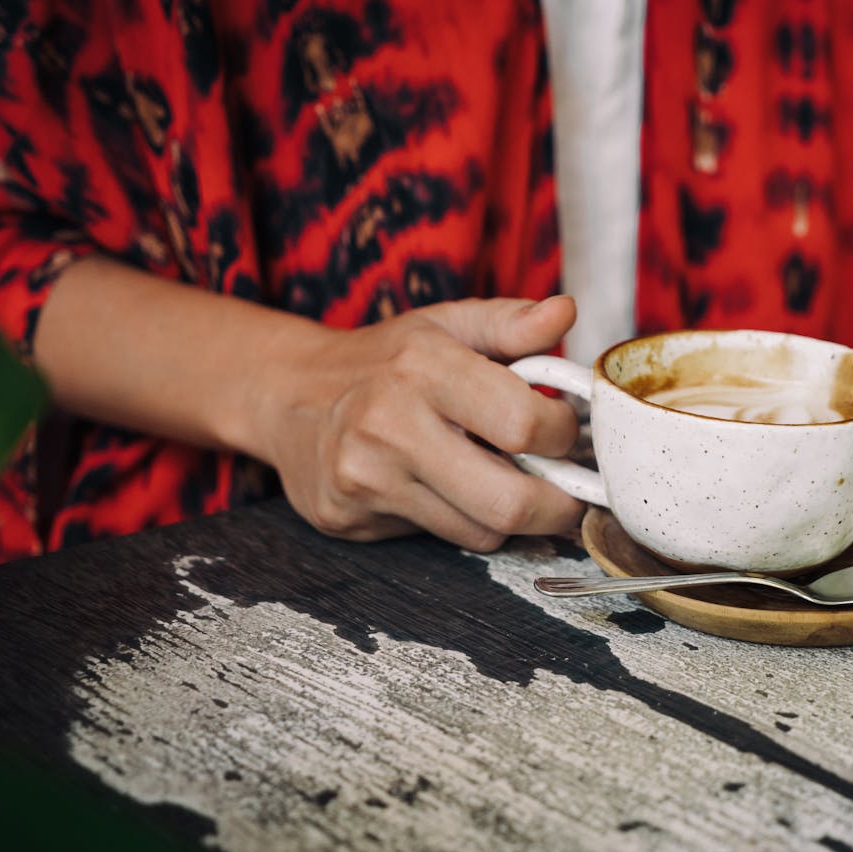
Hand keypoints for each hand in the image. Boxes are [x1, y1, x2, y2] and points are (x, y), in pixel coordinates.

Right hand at [257, 295, 585, 549]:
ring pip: (480, 531)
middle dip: (557, 506)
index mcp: (423, 366)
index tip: (564, 431)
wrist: (285, 393)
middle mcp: (388, 425)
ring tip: (502, 480)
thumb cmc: (384, 359)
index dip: (563, 436)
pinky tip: (443, 490)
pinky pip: (439, 540)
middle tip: (567, 492)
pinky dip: (459, 521)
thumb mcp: (447, 325)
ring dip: (507, 514)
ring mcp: (364, 479)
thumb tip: (565, 312)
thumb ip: (511, 322)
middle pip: (509, 502)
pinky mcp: (347, 519)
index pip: (525, 425)